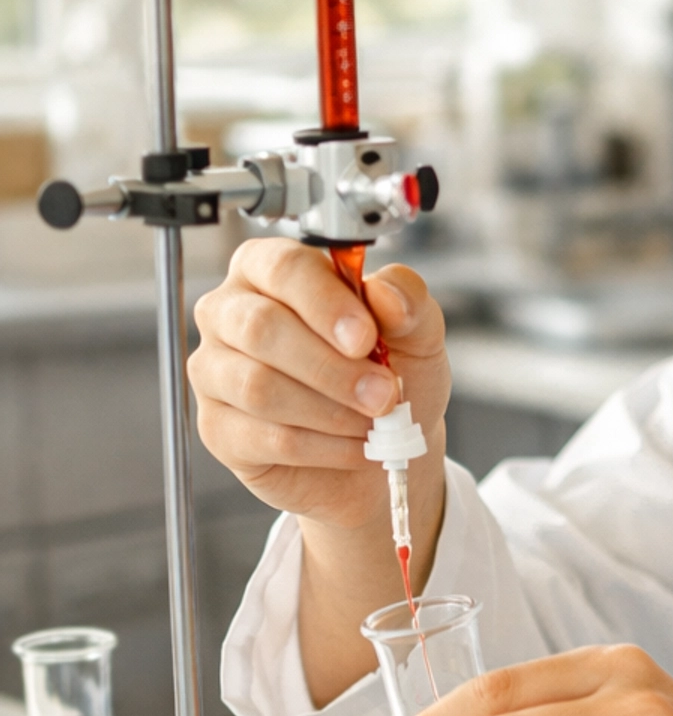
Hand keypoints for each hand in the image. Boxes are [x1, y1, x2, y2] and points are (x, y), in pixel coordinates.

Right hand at [190, 238, 448, 533]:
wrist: (384, 444)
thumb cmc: (389, 372)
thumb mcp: (415, 330)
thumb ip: (406, 299)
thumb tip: (385, 294)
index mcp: (269, 268)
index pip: (282, 268)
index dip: (325, 303)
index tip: (366, 338)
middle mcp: (229, 312)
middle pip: (260, 328)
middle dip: (330, 367)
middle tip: (382, 393)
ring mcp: (214, 371)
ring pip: (258, 386)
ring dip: (330, 411)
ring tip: (374, 423)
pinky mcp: (219, 429)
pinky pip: (266, 437)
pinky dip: (324, 447)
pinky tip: (356, 446)